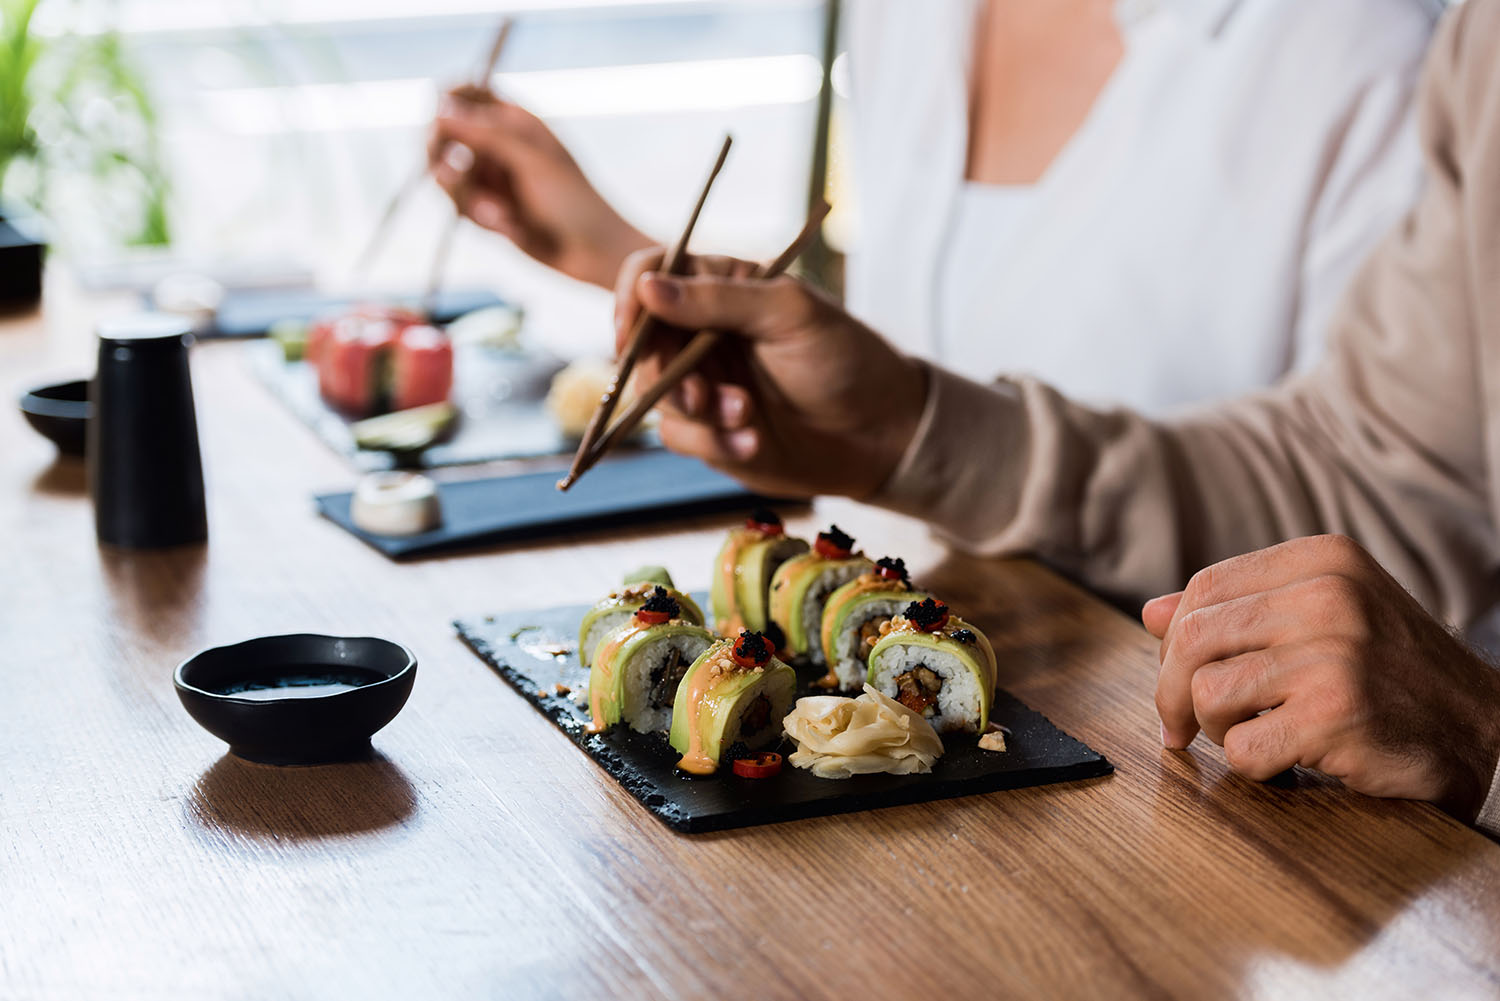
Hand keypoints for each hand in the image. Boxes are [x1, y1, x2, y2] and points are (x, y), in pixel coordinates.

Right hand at [428, 87, 652, 287]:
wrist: (593, 251)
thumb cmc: (573, 200)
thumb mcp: (531, 160)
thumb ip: (486, 133)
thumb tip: (440, 111)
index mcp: (515, 120)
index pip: (466, 93)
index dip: (447, 102)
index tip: (440, 123)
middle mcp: (498, 145)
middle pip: (445, 134)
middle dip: (442, 154)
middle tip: (452, 174)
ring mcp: (491, 177)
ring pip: (448, 174)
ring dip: (467, 195)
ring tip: (499, 214)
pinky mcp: (487, 209)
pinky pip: (462, 206)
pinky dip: (482, 217)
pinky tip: (511, 228)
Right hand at [612, 248, 928, 499]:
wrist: (880, 433)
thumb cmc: (846, 358)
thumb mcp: (789, 314)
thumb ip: (717, 299)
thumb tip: (647, 285)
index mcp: (720, 286)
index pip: (650, 274)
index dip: (631, 299)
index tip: (631, 331)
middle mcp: (701, 332)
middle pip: (641, 343)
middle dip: (664, 373)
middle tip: (702, 396)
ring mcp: (702, 381)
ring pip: (654, 395)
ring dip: (697, 412)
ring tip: (747, 418)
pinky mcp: (708, 430)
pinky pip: (680, 436)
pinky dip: (714, 442)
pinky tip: (755, 442)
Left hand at [1143, 535, 1499, 818]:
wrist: (1488, 732)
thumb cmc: (1394, 675)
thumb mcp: (1328, 618)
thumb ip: (1241, 609)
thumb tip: (1152, 613)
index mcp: (1323, 560)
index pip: (1204, 589)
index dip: (1174, 639)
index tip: (1175, 676)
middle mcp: (1328, 596)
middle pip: (1191, 638)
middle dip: (1172, 691)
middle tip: (1179, 726)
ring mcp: (1334, 654)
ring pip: (1208, 693)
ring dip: (1219, 730)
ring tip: (1261, 734)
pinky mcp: (1334, 716)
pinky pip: (1242, 748)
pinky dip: (1256, 766)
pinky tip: (1292, 760)